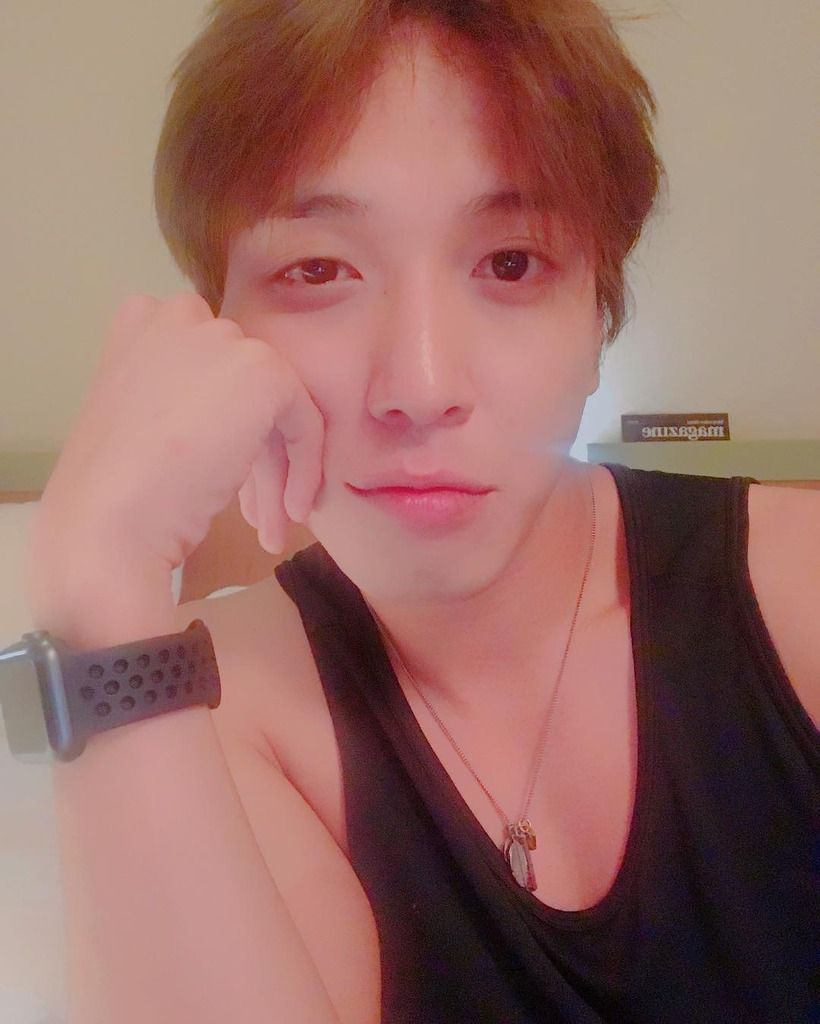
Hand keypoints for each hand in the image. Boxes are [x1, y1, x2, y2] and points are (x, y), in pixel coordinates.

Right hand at [34, 292, 323, 574]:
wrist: (112, 515)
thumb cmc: (115, 485)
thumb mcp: (139, 417)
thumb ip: (179, 393)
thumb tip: (226, 414)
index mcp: (141, 320)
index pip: (207, 365)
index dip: (221, 421)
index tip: (223, 473)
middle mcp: (181, 314)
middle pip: (242, 385)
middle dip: (256, 448)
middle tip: (257, 508)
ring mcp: (223, 338)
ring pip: (274, 406)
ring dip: (278, 467)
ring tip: (274, 519)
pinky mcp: (264, 371)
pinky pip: (304, 421)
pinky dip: (304, 467)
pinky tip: (290, 510)